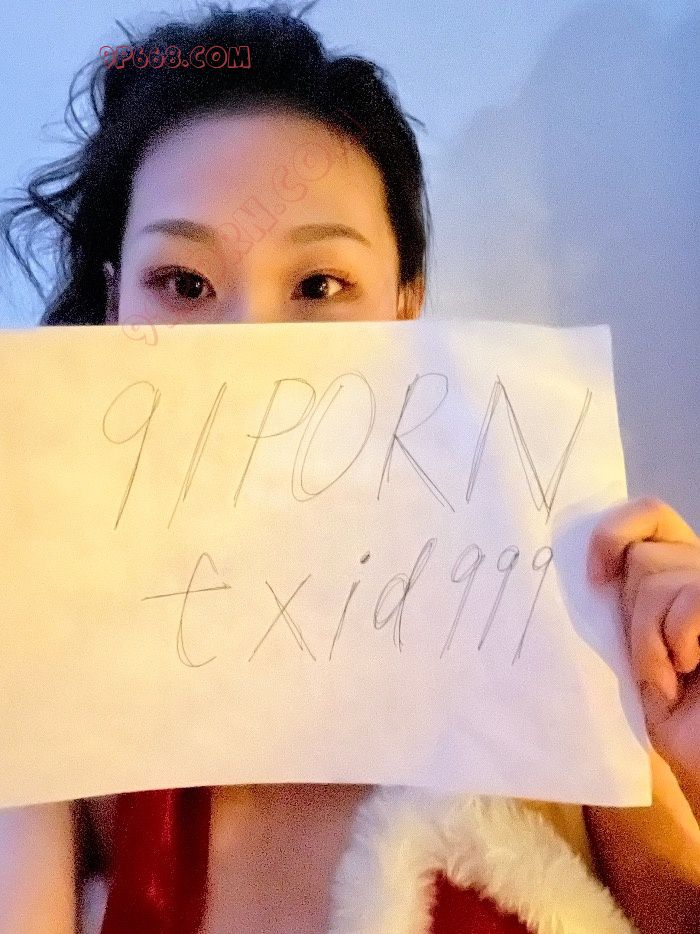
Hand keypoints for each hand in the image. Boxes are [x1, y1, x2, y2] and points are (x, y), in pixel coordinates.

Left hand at [588, 497, 699, 810]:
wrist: (698, 756)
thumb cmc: (671, 715)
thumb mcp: (630, 649)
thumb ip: (617, 604)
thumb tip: (574, 568)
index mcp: (677, 573)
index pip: (648, 514)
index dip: (614, 531)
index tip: (593, 578)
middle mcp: (699, 572)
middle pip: (642, 553)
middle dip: (632, 612)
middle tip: (649, 662)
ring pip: (656, 575)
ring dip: (648, 639)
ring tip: (670, 678)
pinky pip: (690, 597)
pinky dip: (674, 644)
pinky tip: (687, 676)